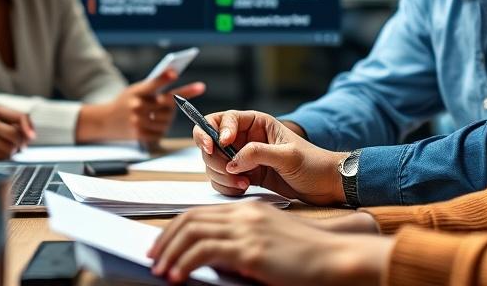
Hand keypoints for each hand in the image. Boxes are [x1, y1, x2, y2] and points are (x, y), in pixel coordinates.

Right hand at [0, 105, 34, 159]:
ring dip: (12, 152)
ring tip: (6, 151)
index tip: (32, 137)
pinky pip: (0, 156)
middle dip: (21, 144)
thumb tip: (30, 135)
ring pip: (10, 147)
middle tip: (18, 148)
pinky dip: (3, 158)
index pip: (21, 117)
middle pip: (17, 134)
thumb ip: (8, 121)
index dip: (30, 128)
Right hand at [78, 69, 205, 144]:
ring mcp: (138, 121)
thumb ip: (151, 88)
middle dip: (179, 98)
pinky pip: (162, 131)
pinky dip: (162, 128)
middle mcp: (136, 106)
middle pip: (168, 102)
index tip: (174, 73)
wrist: (104, 121)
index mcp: (136, 92)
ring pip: (167, 118)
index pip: (152, 84)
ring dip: (169, 116)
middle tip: (195, 89)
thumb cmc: (125, 102)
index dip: (163, 78)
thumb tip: (176, 85)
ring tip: (160, 113)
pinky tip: (154, 124)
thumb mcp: (134, 90)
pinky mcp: (139, 134)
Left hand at [147, 202, 390, 284]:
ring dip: (170, 253)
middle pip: (190, 219)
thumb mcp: (269, 243)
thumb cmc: (306, 256)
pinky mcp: (249, 250)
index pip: (200, 212)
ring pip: (192, 233)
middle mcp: (243, 214)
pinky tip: (177, 277)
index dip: (175, 227)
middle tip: (152, 258)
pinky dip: (184, 263)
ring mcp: (246, 230)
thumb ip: (243, 243)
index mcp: (248, 210)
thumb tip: (213, 259)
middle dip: (165, 239)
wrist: (333, 258)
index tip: (162, 245)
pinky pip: (204, 252)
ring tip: (159, 271)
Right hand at [194, 110, 347, 205]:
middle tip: (230, 172)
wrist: (326, 185)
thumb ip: (259, 154)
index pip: (223, 119)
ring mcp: (244, 158)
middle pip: (212, 143)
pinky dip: (227, 186)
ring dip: (222, 175)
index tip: (216, 146)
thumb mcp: (288, 156)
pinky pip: (223, 179)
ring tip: (243, 184)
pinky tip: (244, 189)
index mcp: (257, 123)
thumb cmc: (313, 164)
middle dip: (216, 159)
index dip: (213, 131)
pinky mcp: (245, 175)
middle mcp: (246, 138)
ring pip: (214, 163)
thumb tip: (232, 160)